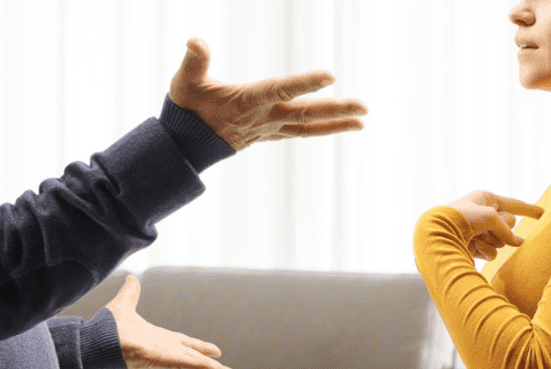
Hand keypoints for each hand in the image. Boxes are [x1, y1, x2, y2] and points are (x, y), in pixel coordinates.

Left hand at [104, 275, 238, 368]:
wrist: (95, 337)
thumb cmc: (107, 327)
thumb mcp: (124, 304)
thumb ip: (131, 293)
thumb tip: (131, 279)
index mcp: (160, 339)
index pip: (186, 344)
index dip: (201, 348)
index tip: (216, 353)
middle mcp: (165, 350)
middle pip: (196, 360)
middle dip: (214, 368)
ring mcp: (164, 356)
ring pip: (195, 366)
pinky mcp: (161, 360)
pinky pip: (185, 364)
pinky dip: (200, 366)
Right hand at [168, 38, 367, 151]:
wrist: (185, 145)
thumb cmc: (186, 109)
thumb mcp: (185, 82)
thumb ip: (194, 61)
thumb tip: (195, 41)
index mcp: (248, 101)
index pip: (280, 89)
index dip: (304, 83)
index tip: (330, 76)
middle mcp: (263, 118)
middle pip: (305, 113)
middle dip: (335, 110)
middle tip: (365, 107)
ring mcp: (268, 128)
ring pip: (307, 126)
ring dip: (335, 123)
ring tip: (362, 121)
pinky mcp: (269, 134)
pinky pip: (300, 132)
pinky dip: (321, 128)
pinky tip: (338, 124)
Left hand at [448, 190, 544, 260]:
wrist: (437, 235)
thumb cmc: (462, 218)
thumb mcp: (490, 217)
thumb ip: (507, 230)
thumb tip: (518, 243)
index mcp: (486, 199)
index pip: (514, 204)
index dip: (529, 210)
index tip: (543, 213)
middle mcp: (482, 214)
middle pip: (509, 225)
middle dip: (501, 229)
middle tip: (484, 228)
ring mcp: (478, 232)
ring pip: (501, 241)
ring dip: (491, 241)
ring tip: (475, 238)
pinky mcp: (473, 247)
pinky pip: (491, 252)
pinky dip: (485, 251)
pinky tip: (473, 248)